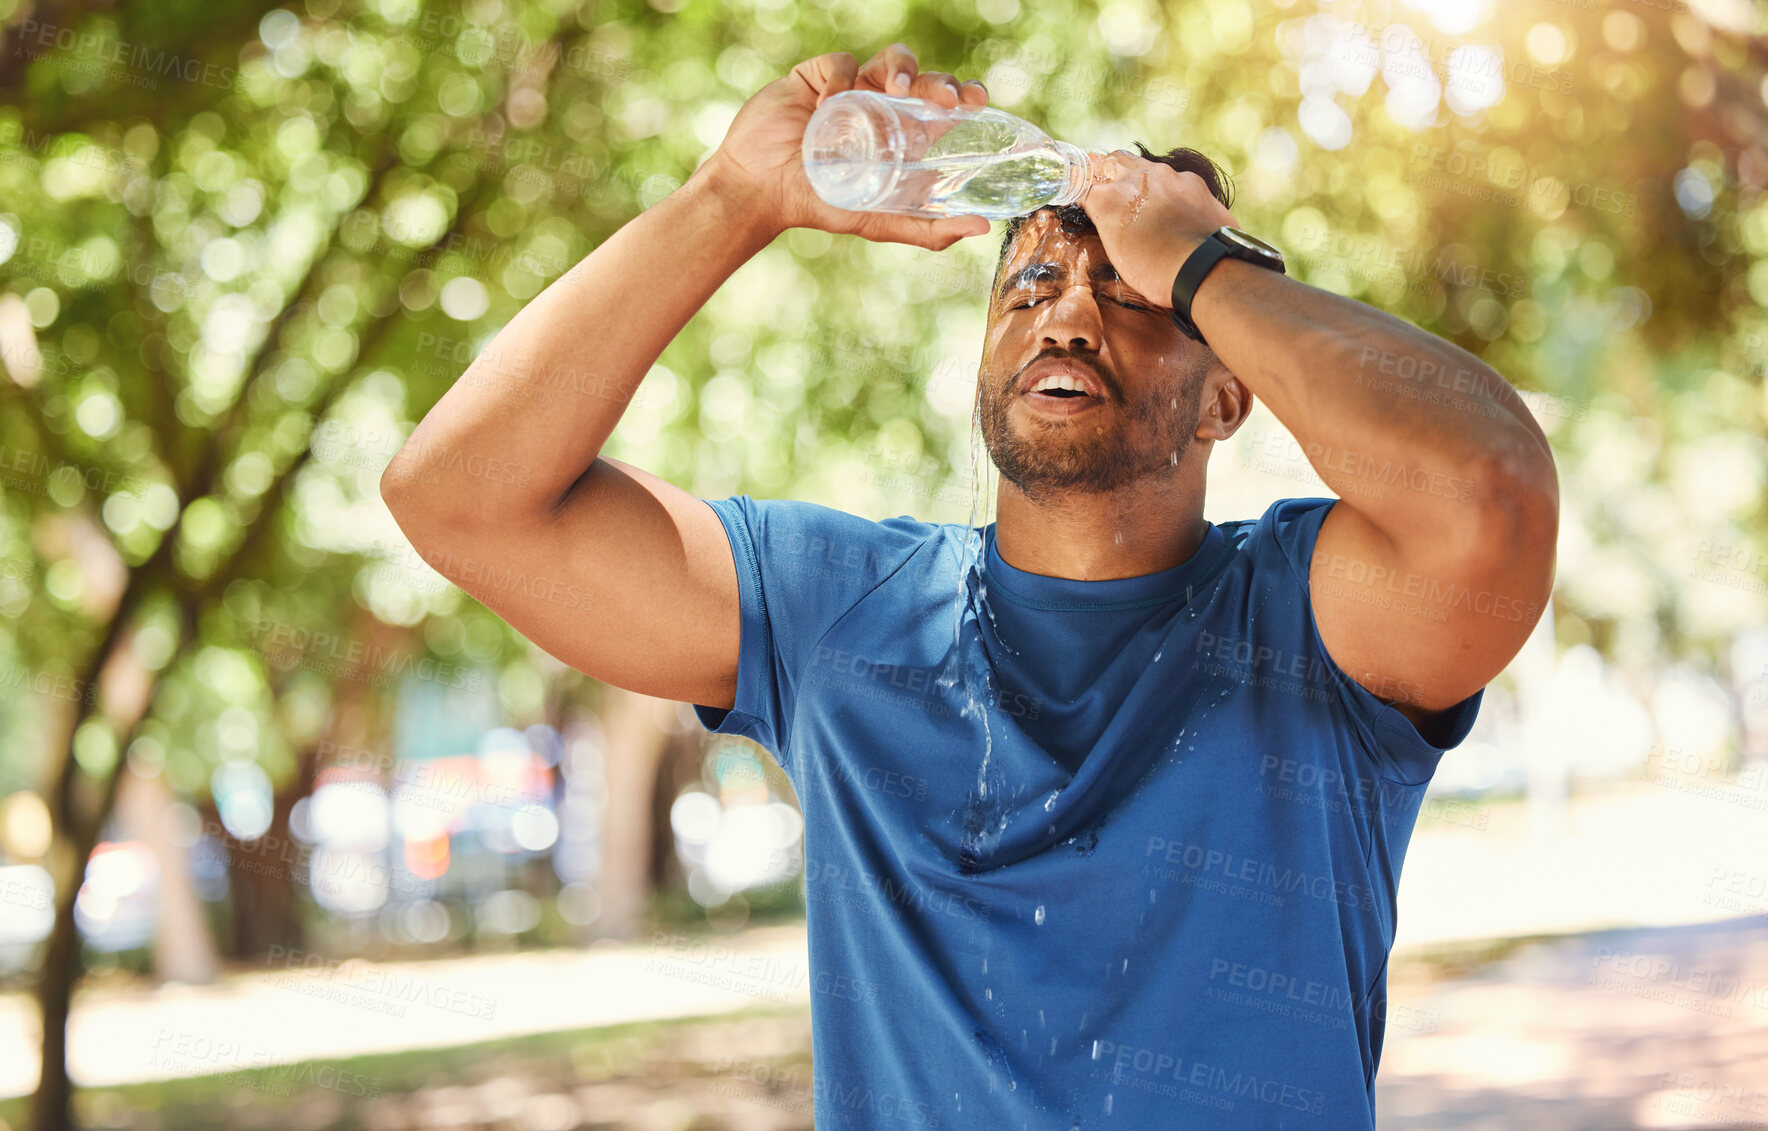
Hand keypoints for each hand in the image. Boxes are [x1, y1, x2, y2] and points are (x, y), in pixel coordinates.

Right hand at [704, 44, 994, 249]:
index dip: (963, 95)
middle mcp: (879, 107)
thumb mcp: (876, 221)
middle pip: (922, 79)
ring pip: (889, 60)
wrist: (758, 190)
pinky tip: (830, 102)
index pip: (941, 104)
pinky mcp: (816, 76)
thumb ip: (926, 229)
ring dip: (902, 68)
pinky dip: (841, 77)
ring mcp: (849, 88)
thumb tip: (982, 228)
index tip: (976, 102)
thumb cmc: (815, 205)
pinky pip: (840, 63)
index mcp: (899, 133)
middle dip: (939, 81)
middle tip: (947, 98)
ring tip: (898, 89)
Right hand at [1078, 150, 1240, 309]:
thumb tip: (1108, 215)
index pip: (1080, 181)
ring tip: (1146, 202)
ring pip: (1145, 166)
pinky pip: (1175, 179)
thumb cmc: (1156, 272)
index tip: (1079, 192)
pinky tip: (1177, 210)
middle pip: (1112, 161)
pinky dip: (1170, 190)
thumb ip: (1110, 224)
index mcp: (1108, 199)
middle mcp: (1135, 179)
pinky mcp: (1193, 182)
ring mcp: (1167, 176)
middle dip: (1109, 172)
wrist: (1204, 270)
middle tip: (1110, 188)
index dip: (1078, 186)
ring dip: (1141, 179)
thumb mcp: (1117, 254)